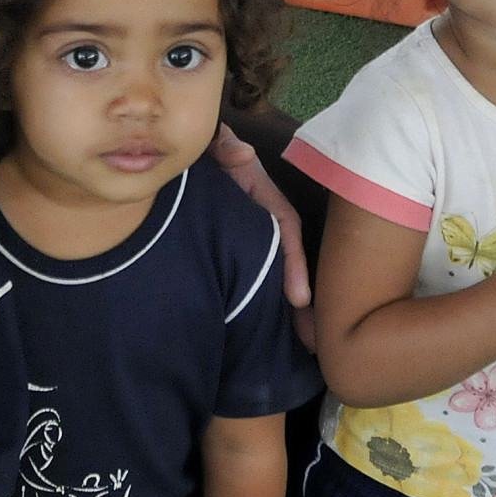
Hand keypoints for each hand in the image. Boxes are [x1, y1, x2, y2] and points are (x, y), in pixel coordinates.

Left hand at [207, 123, 313, 345]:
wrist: (183, 156)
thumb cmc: (206, 152)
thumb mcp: (216, 147)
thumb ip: (223, 147)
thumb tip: (238, 152)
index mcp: (263, 198)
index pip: (285, 230)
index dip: (293, 264)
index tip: (298, 299)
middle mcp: (263, 222)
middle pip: (286, 264)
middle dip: (300, 305)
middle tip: (312, 343)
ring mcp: (250, 240)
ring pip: (272, 277)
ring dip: (287, 312)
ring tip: (302, 348)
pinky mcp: (234, 255)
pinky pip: (251, 282)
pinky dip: (262, 307)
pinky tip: (264, 336)